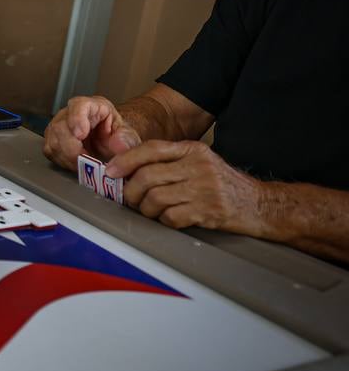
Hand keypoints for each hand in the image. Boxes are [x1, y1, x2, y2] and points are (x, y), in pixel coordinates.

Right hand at [43, 96, 140, 170]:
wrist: (109, 142)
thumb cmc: (116, 135)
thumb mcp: (128, 136)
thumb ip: (126, 139)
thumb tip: (119, 145)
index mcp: (92, 106)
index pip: (78, 105)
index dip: (76, 119)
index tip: (80, 134)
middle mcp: (70, 113)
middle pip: (60, 127)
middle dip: (72, 148)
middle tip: (86, 159)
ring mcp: (58, 126)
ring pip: (53, 141)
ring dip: (68, 157)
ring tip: (84, 164)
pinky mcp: (52, 140)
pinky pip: (50, 151)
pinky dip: (63, 161)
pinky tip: (75, 164)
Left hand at [106, 140, 267, 234]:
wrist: (261, 205)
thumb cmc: (223, 184)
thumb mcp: (200, 162)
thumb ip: (170, 161)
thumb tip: (127, 167)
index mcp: (192, 149)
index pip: (150, 149)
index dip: (125, 161)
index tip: (110, 171)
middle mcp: (197, 165)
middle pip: (147, 176)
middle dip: (130, 191)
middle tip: (129, 199)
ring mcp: (204, 188)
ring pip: (155, 198)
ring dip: (145, 209)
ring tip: (149, 211)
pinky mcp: (208, 211)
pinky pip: (170, 217)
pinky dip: (163, 220)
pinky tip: (169, 219)